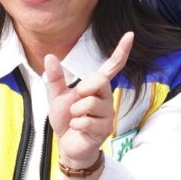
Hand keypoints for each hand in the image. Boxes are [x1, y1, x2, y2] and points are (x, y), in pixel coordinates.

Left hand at [46, 32, 135, 174]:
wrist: (67, 144)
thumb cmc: (65, 119)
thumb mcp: (56, 96)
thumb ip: (55, 78)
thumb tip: (50, 56)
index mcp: (96, 87)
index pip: (111, 67)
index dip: (120, 51)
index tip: (130, 35)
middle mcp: (106, 98)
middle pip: (100, 81)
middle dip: (82, 90)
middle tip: (76, 101)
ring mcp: (108, 113)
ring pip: (90, 104)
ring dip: (75, 112)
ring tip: (76, 118)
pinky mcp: (106, 129)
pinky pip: (85, 121)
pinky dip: (75, 125)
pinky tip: (78, 129)